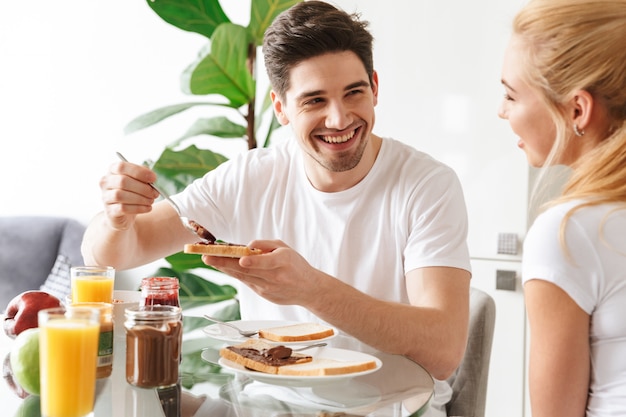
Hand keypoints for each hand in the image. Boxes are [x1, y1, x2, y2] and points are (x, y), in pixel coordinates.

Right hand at [100, 160, 159, 230]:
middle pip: (122, 181)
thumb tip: (152, 178)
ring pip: (121, 195)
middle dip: (142, 188)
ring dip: (141, 198)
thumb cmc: (133, 193)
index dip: (139, 172)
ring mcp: (106, 197)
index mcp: (113, 170)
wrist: (124, 214)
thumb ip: (144, 176)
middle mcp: (106, 182)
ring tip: (151, 201)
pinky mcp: (110, 211)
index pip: (122, 167)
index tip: (153, 178)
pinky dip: (138, 208)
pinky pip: (123, 208)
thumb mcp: (138, 181)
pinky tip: (148, 208)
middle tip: (155, 193)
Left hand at [202, 240, 323, 305]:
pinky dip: (233, 274)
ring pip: (243, 277)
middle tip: (208, 256)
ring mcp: (268, 288)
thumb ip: (266, 245)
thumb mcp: (285, 249)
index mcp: (284, 262)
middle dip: (226, 263)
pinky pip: (246, 282)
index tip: (241, 259)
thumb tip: (247, 246)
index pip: (267, 263)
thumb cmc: (296, 265)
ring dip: (225, 268)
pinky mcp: (263, 294)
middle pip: (248, 270)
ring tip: (210, 260)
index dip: (254, 262)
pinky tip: (222, 267)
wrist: (308, 289)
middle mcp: (275, 277)